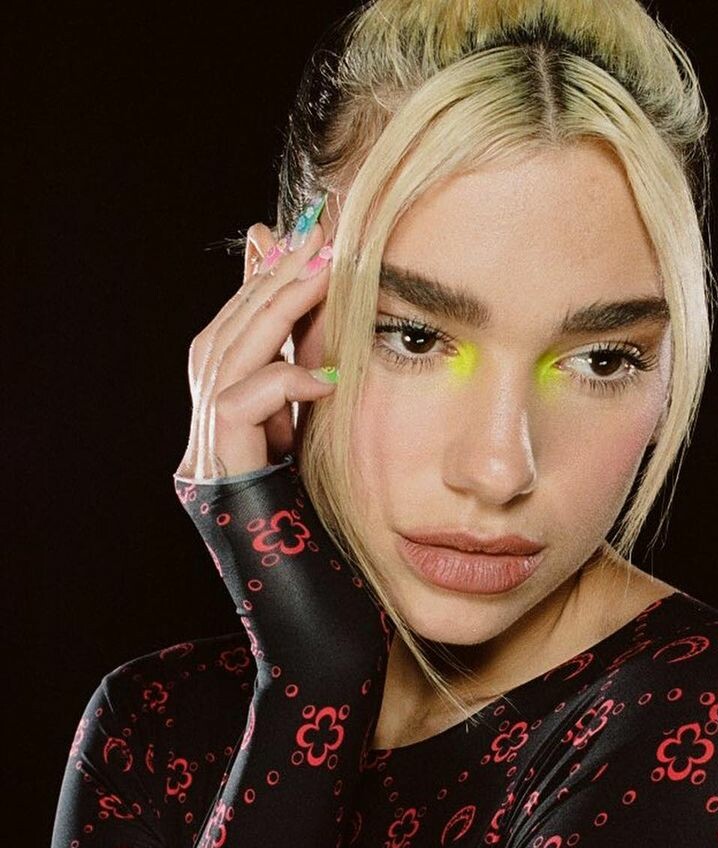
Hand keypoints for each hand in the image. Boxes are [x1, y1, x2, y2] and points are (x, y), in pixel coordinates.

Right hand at [175, 209, 335, 480]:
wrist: (286, 560)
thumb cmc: (302, 494)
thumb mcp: (305, 419)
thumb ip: (297, 364)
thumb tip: (306, 310)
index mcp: (221, 398)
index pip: (239, 321)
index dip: (267, 274)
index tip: (306, 234)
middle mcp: (206, 410)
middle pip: (231, 327)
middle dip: (275, 276)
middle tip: (320, 236)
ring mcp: (206, 435)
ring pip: (231, 352)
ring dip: (280, 307)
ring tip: (326, 274)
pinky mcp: (218, 457)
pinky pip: (242, 403)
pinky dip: (284, 382)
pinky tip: (327, 378)